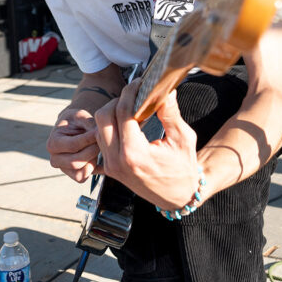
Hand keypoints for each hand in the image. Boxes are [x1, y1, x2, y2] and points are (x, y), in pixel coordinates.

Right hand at [47, 108, 98, 182]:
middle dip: (93, 151)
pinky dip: (94, 168)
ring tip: (97, 147)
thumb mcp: (80, 116)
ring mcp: (63, 169)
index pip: (73, 146)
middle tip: (101, 140)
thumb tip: (99, 133)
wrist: (74, 129)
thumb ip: (89, 123)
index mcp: (53, 143)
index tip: (99, 131)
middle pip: (76, 162)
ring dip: (93, 160)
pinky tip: (97, 156)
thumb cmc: (76, 121)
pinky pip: (85, 177)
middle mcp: (54, 159)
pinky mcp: (73, 175)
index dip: (89, 139)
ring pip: (81, 172)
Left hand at [94, 82, 200, 210]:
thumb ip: (170, 113)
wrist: (178, 197)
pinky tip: (125, 125)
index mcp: (135, 153)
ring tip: (131, 111)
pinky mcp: (108, 169)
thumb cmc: (183, 170)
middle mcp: (117, 160)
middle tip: (134, 96)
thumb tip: (165, 90)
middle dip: (118, 101)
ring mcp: (110, 166)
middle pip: (103, 116)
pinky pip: (100, 141)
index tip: (139, 83)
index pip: (123, 112)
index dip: (130, 92)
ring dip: (111, 114)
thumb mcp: (182, 139)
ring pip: (98, 128)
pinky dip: (109, 129)